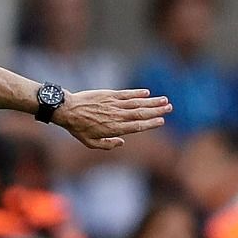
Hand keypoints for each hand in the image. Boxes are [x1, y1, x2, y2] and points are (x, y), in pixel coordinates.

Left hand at [56, 88, 171, 149]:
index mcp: (114, 129)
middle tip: (169, 108)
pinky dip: (137, 93)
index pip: (137, 126)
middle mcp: (117, 116)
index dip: (151, 123)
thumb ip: (107, 145)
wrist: (67, 110)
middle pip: (141, 113)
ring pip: (137, 103)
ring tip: (164, 100)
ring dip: (152, 101)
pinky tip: (147, 93)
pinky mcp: (109, 95)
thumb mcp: (90, 143)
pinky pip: (126, 94)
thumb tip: (122, 142)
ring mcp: (114, 104)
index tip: (162, 120)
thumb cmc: (78, 128)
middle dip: (157, 111)